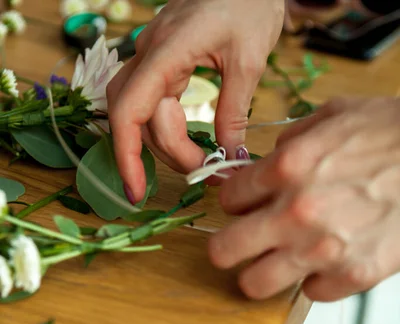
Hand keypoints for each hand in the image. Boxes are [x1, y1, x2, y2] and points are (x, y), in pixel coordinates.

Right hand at [107, 0, 283, 202]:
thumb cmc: (250, 1)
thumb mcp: (249, 60)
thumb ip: (233, 112)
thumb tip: (228, 156)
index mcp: (165, 51)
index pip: (128, 112)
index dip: (127, 157)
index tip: (138, 191)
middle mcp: (148, 54)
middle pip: (134, 118)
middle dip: (163, 154)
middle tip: (205, 171)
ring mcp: (152, 57)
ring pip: (140, 113)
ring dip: (167, 144)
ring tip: (204, 160)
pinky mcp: (162, 61)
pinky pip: (152, 102)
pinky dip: (166, 128)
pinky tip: (187, 143)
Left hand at [209, 97, 399, 300]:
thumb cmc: (393, 134)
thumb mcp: (335, 116)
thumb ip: (291, 139)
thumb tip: (269, 158)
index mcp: (286, 168)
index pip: (228, 200)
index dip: (236, 204)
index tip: (247, 207)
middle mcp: (296, 212)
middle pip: (223, 251)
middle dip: (228, 246)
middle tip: (242, 244)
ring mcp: (323, 249)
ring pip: (254, 284)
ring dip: (262, 273)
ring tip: (278, 262)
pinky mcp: (354, 275)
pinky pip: (311, 292)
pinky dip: (317, 280)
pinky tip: (329, 262)